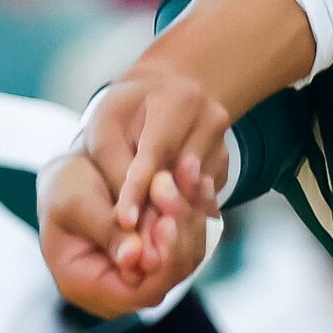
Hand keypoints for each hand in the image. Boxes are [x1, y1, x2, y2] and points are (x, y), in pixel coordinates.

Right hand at [41, 151, 209, 317]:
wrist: (73, 177)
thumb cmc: (62, 189)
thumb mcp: (75, 203)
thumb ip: (106, 231)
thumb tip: (134, 258)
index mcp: (85, 286)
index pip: (139, 291)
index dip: (162, 260)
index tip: (167, 220)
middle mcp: (120, 289)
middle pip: (171, 273)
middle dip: (181, 227)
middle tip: (182, 187)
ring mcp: (146, 274)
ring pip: (188, 254)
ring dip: (193, 212)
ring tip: (192, 175)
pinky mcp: (165, 254)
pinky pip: (191, 238)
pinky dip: (196, 208)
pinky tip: (198, 180)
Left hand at [90, 66, 231, 252]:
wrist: (166, 92)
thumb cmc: (127, 111)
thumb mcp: (106, 128)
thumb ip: (116, 168)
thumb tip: (127, 217)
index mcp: (177, 99)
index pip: (157, 152)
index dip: (139, 189)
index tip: (125, 220)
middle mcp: (209, 117)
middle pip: (183, 175)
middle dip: (156, 209)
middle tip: (135, 240)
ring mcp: (223, 141)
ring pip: (196, 190)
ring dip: (171, 214)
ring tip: (148, 235)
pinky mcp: (226, 161)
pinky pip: (205, 194)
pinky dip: (183, 209)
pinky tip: (164, 215)